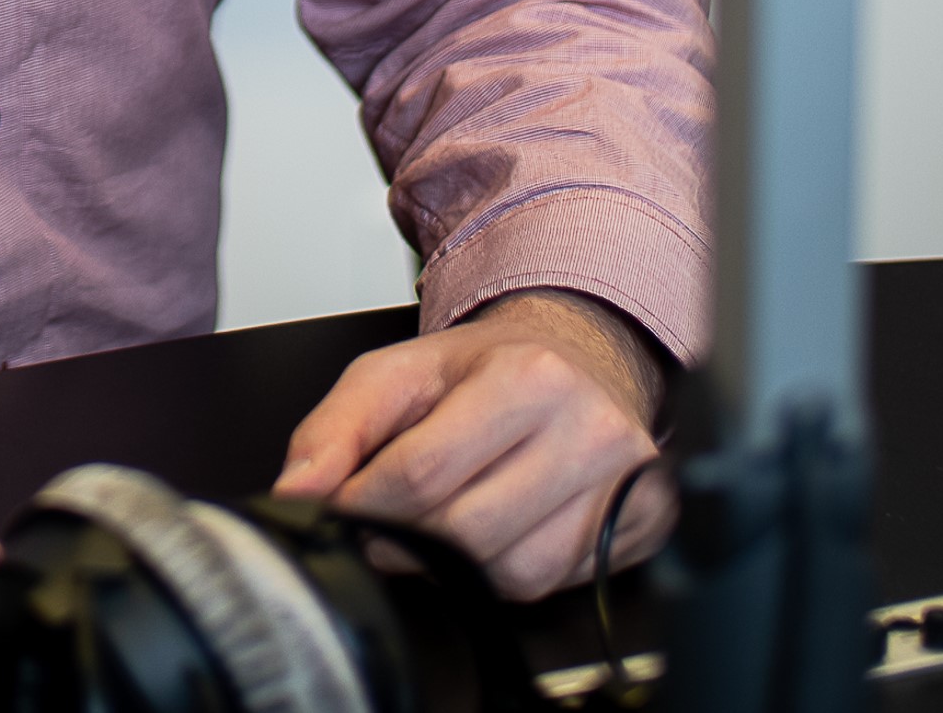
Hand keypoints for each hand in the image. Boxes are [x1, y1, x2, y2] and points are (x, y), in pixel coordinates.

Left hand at [274, 291, 671, 601]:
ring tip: (448, 516)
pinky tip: (501, 527)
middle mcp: (589, 430)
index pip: (422, 472)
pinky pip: (556, 586)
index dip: (367, 503)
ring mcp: (625, 484)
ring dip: (460, 563)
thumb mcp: (399, 372)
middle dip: (408, 539)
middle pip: (468, 531)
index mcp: (526, 377)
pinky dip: (510, 570)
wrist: (581, 356)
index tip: (342, 508)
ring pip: (514, 572)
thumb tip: (295, 492)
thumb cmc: (489, 367)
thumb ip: (334, 429)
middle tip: (388, 521)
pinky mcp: (647, 526)